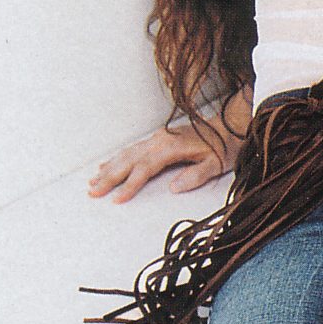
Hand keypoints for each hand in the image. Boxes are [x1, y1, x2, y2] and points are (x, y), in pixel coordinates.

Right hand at [89, 94, 251, 202]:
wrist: (230, 125)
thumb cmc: (225, 146)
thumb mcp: (217, 164)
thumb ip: (196, 175)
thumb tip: (174, 187)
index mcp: (172, 147)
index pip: (145, 168)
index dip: (130, 184)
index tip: (117, 199)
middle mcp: (160, 140)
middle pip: (129, 160)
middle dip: (110, 177)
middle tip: (92, 192)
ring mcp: (158, 137)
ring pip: (127, 154)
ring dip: (109, 168)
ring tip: (93, 182)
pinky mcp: (159, 138)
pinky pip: (133, 149)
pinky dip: (117, 158)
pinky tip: (107, 166)